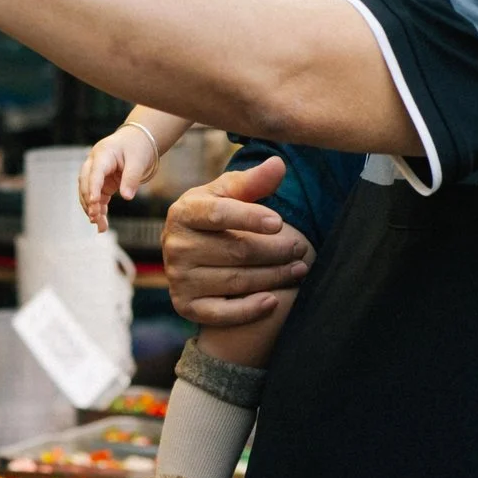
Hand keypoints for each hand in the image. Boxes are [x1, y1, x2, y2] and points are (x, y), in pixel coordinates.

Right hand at [80, 126, 158, 231]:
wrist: (137, 140)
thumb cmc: (137, 147)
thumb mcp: (138, 161)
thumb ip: (131, 178)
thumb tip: (127, 197)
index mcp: (103, 154)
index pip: (95, 173)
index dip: (92, 188)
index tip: (93, 202)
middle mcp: (94, 164)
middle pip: (85, 183)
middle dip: (89, 202)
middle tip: (95, 218)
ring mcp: (96, 174)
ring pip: (88, 193)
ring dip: (92, 209)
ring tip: (100, 227)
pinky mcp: (101, 183)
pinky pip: (96, 198)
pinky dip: (98, 210)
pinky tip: (101, 224)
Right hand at [162, 156, 312, 328]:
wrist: (188, 251)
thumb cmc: (214, 216)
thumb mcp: (227, 193)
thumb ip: (252, 181)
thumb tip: (279, 164)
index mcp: (184, 212)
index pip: (219, 214)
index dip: (250, 218)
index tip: (279, 223)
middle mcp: (175, 246)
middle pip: (235, 251)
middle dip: (275, 251)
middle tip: (301, 248)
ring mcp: (178, 278)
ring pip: (235, 281)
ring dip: (273, 278)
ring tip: (299, 270)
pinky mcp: (185, 305)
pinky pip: (221, 313)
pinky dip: (249, 310)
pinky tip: (273, 301)